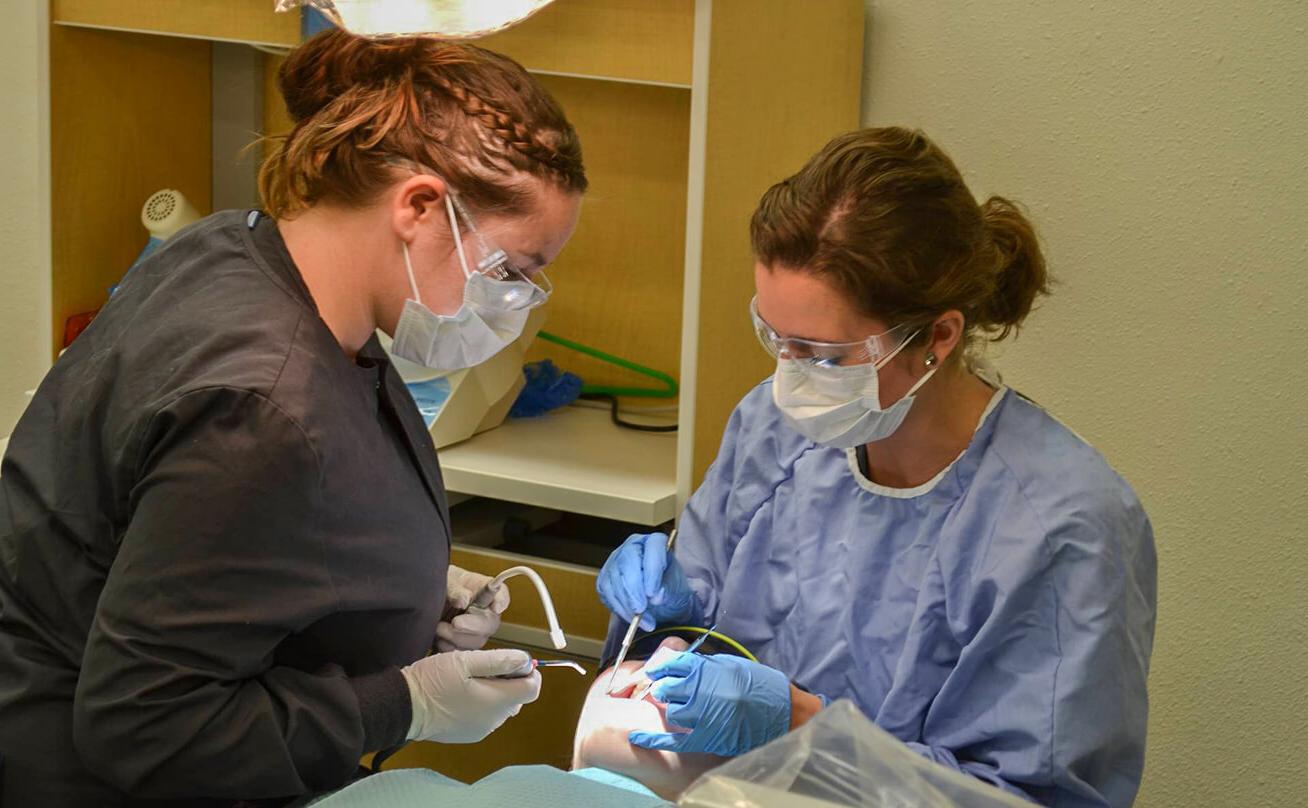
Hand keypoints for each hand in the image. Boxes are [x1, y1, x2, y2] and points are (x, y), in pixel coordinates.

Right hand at [400, 648, 540, 742]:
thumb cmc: (434, 681)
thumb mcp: (466, 661)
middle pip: (518, 698)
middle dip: (509, 680)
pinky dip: (483, 704)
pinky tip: (462, 694)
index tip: (512, 661)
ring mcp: (482, 730)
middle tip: (484, 667)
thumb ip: (500, 660)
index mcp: (497, 701)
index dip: (528, 672)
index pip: (533, 688)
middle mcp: (494, 720)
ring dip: (495, 692)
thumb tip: (525, 660)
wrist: (404, 708)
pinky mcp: (470, 734)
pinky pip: (487, 717)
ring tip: (470, 680)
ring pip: (502, 707)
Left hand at [436, 564, 509, 651]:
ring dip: (455, 637)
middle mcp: (487, 614)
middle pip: (490, 624)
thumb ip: (456, 590)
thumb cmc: (445, 587)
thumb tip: (463, 600)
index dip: (501, 602)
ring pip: (475, 642)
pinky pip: (460, 653)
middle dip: (472, 626)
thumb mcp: (448, 582)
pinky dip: (447, 646)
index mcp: (488, 592)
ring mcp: (478, 633)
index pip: (501, 595)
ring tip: (439, 627)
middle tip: (455, 622)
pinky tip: (438, 637)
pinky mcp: (465, 646)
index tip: (495, 607)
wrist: (429, 602)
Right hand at [596, 532, 694, 630]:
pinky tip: (631, 618)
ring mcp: (616, 561)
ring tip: (640, 620)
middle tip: (640, 609)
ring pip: (614, 579)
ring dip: (626, 604)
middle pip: (627, 561)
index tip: (653, 594)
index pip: (652, 547)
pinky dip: (619, 608)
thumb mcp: (676, 589)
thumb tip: (656, 596)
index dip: (651, 571)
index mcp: (655, 542)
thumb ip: (667, 590)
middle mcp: (632, 546)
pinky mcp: (605, 578)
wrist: (660, 601)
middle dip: (633, 589)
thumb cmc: (670, 589)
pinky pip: (607, 592)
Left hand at [628, 653, 790, 755]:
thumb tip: (686, 667)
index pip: (671, 665)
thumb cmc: (760, 684)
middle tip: (669, 692)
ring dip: (672, 710)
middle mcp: (698, 690)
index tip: (658, 672)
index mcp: (704, 669)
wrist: (781, 711)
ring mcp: (700, 715)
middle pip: (665, 689)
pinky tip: (637, 738)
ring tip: (681, 709)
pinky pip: (672, 739)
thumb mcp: (731, 664)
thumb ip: (706, 665)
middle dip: (665, 689)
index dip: (663, 669)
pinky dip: (653, 739)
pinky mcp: (704, 736)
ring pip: (670, 712)